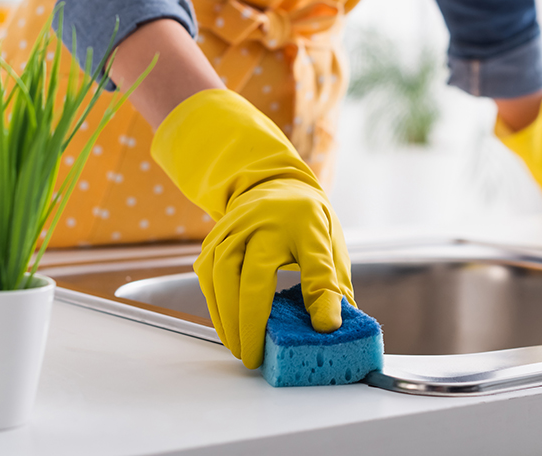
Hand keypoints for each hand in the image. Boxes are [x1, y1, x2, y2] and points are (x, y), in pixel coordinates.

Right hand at [151, 89, 352, 367]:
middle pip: (251, 277)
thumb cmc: (304, 221)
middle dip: (252, 323)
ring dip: (228, 320)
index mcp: (302, 223)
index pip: (313, 262)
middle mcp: (261, 224)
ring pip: (221, 280)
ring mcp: (231, 232)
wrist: (271, 184)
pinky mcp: (212, 243)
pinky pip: (208, 281)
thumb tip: (332, 327)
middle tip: (256, 357)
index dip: (319, 297)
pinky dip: (217, 308)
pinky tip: (228, 329)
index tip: (324, 328)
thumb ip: (330, 284)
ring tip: (241, 349)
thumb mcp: (328, 243)